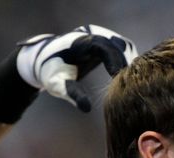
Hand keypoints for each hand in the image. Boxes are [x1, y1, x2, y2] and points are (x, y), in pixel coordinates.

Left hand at [16, 24, 137, 111]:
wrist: (43, 59)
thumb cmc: (50, 72)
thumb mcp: (57, 84)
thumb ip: (72, 94)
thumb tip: (86, 108)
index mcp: (80, 41)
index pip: (104, 46)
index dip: (114, 60)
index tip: (117, 78)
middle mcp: (91, 33)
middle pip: (118, 44)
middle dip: (125, 63)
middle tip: (129, 84)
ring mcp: (99, 35)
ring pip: (122, 45)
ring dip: (129, 62)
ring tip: (130, 82)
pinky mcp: (103, 40)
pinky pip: (121, 48)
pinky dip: (126, 60)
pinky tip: (127, 77)